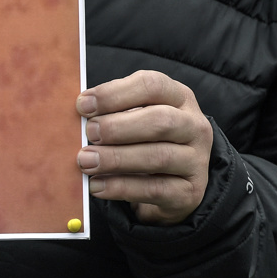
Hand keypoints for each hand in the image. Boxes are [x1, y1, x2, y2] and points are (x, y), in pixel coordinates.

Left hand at [75, 70, 212, 224]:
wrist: (173, 185)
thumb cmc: (145, 142)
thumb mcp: (135, 119)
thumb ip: (113, 113)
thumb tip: (80, 114)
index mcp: (179, 97)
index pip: (152, 85)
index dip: (114, 93)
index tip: (83, 105)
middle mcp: (194, 126)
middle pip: (160, 120)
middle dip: (118, 127)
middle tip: (89, 133)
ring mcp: (196, 160)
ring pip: (158, 157)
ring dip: (116, 158)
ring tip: (85, 161)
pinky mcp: (190, 192)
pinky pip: (154, 189)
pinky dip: (121, 187)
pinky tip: (96, 185)